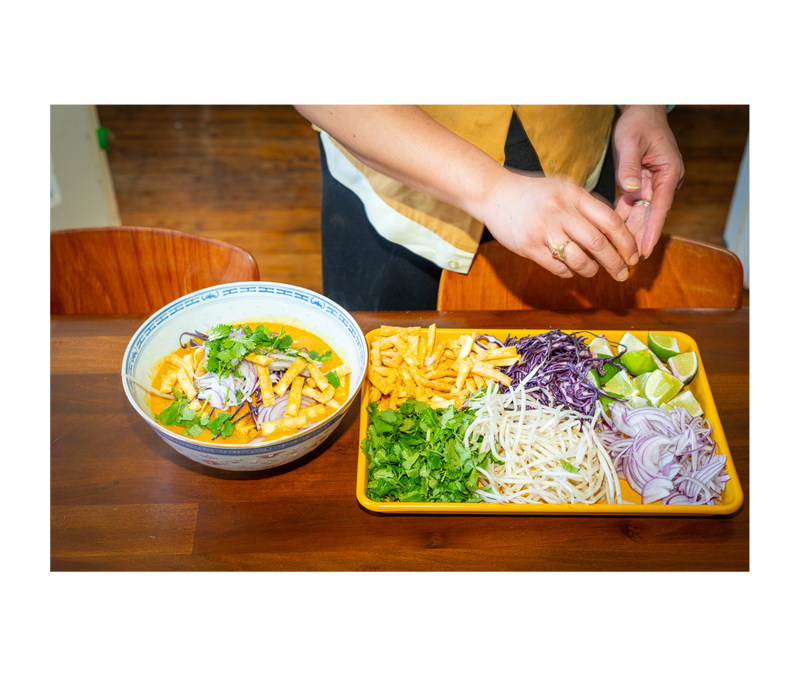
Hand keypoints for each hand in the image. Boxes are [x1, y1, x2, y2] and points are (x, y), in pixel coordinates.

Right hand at [480, 171, 639, 280]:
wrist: (494, 193)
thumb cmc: (533, 194)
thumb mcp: (564, 190)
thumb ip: (587, 207)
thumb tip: (615, 234)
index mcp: (574, 195)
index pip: (610, 221)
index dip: (627, 242)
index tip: (633, 255)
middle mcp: (561, 211)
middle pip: (598, 243)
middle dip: (615, 262)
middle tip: (622, 274)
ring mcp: (544, 229)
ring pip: (579, 259)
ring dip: (591, 270)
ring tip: (593, 271)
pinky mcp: (529, 246)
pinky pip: (558, 267)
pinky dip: (569, 272)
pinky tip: (569, 269)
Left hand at [613, 102, 684, 257]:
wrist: (640, 113)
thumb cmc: (638, 125)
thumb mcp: (631, 142)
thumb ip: (630, 167)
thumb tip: (631, 189)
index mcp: (668, 173)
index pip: (660, 207)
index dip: (651, 230)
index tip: (644, 250)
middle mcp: (662, 182)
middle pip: (650, 216)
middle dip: (639, 239)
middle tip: (628, 263)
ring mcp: (651, 185)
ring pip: (639, 214)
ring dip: (629, 234)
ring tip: (619, 256)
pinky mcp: (640, 185)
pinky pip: (630, 206)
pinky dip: (621, 221)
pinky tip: (610, 237)